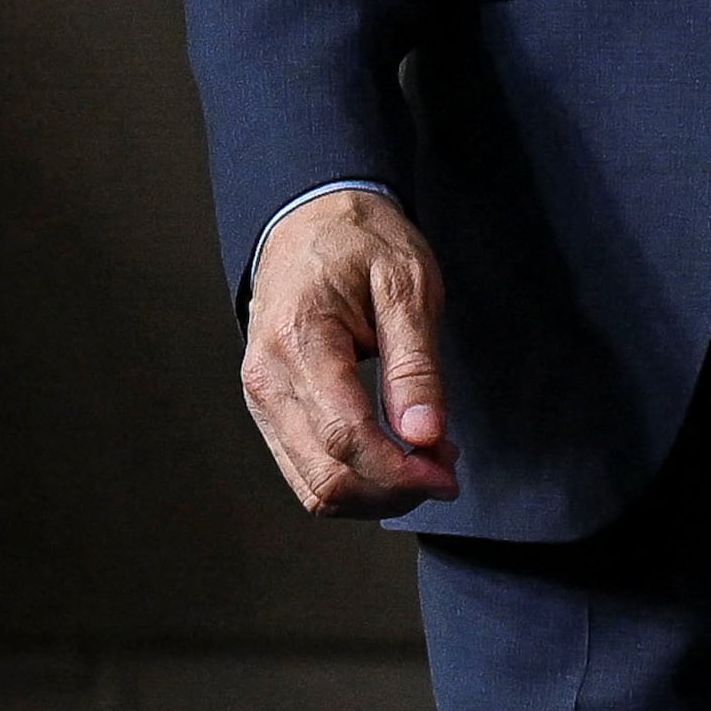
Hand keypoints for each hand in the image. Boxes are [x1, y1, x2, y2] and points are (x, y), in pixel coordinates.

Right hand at [238, 190, 458, 515]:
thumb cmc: (361, 242)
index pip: (345, 438)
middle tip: (446, 473)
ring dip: (374, 492)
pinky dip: (354, 476)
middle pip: (325, 477)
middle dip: (392, 491)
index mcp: (298, 344)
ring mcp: (261, 400)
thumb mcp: (408, 286)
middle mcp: (266, 382)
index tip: (448, 473)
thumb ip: (415, 364)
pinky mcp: (270, 408)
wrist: (310, 218)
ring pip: (311, 485)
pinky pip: (306, 467)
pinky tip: (396, 456)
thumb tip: (425, 435)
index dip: (401, 471)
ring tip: (428, 463)